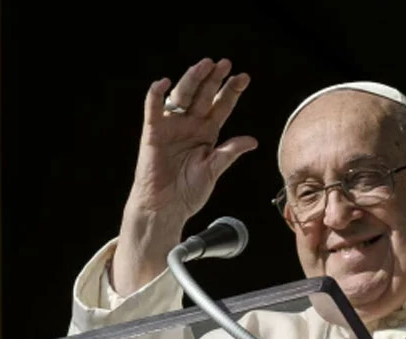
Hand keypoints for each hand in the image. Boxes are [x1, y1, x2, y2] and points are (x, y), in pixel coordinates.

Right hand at [114, 58, 257, 293]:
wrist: (165, 207)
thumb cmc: (188, 192)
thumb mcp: (213, 170)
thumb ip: (229, 153)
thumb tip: (252, 141)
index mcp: (207, 133)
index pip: (221, 106)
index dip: (232, 91)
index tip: (244, 78)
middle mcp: (190, 126)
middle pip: (203, 95)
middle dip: (214, 79)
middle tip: (225, 63)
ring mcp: (172, 127)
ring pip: (182, 96)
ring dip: (192, 80)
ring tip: (204, 66)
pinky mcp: (153, 132)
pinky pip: (153, 109)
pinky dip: (156, 95)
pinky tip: (164, 83)